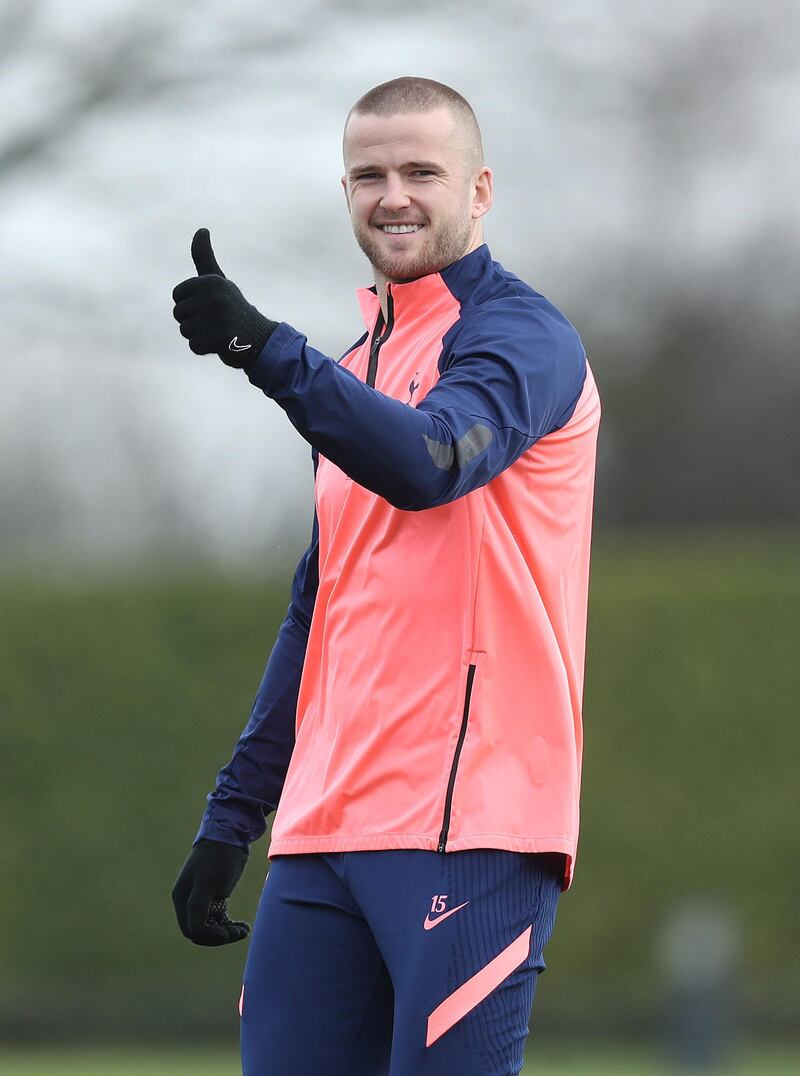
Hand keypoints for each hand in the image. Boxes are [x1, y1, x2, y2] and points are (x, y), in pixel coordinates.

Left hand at [172, 229, 276, 368]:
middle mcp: (213, 296)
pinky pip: (194, 346)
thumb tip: (201, 229)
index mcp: (210, 281)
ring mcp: (217, 318)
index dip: (189, 305)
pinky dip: (205, 348)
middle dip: (193, 322)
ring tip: (219, 331)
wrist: (260, 339)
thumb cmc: (233, 308)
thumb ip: (204, 257)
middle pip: (179, 314)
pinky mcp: (220, 338)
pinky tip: (221, 343)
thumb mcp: (217, 280)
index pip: (177, 296)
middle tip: (215, 321)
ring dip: (200, 336)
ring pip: (185, 331)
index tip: (209, 306)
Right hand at [172, 838, 250, 945]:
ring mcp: (203, 898)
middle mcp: (189, 900)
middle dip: (219, 935)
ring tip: (244, 930)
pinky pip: (220, 919)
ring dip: (227, 932)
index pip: (191, 929)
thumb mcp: (207, 882)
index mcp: (182, 898)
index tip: (227, 933)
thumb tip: (194, 931)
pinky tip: (243, 926)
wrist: (232, 835)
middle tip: (238, 932)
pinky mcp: (216, 895)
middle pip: (201, 931)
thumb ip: (197, 906)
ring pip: (212, 927)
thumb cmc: (217, 857)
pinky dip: (230, 925)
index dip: (208, 936)